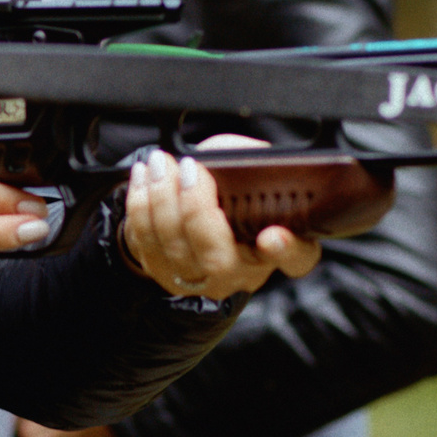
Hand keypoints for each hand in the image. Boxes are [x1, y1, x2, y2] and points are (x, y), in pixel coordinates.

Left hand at [120, 143, 322, 300]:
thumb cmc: (229, 196)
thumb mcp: (251, 175)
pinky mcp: (163, 274)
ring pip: (174, 248)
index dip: (285, 250)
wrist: (191, 220)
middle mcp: (240, 273)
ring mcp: (198, 280)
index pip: (295, 258)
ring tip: (161, 163)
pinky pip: (145, 242)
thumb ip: (250, 163)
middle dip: (196, 208)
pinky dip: (140, 204)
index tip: (273, 236)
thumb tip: (226, 156)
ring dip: (161, 198)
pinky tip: (145, 176)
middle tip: (190, 169)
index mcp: (276, 246)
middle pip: (217, 258)